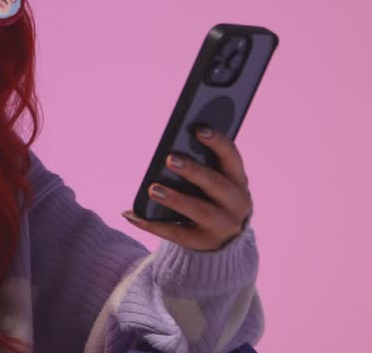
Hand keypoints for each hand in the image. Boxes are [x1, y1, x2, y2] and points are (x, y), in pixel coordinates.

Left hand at [122, 127, 253, 250]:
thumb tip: (170, 150)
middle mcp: (237, 204)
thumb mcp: (215, 180)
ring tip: (152, 189)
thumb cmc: (212, 197)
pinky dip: (152, 224)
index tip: (199, 129)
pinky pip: (176, 233)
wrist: (224, 239)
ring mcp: (223, 226)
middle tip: (170, 158)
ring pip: (200, 211)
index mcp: (238, 181)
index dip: (218, 142)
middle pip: (216, 184)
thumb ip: (201, 164)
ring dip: (175, 199)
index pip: (232, 157)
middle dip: (194, 171)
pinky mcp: (204, 243)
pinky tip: (133, 214)